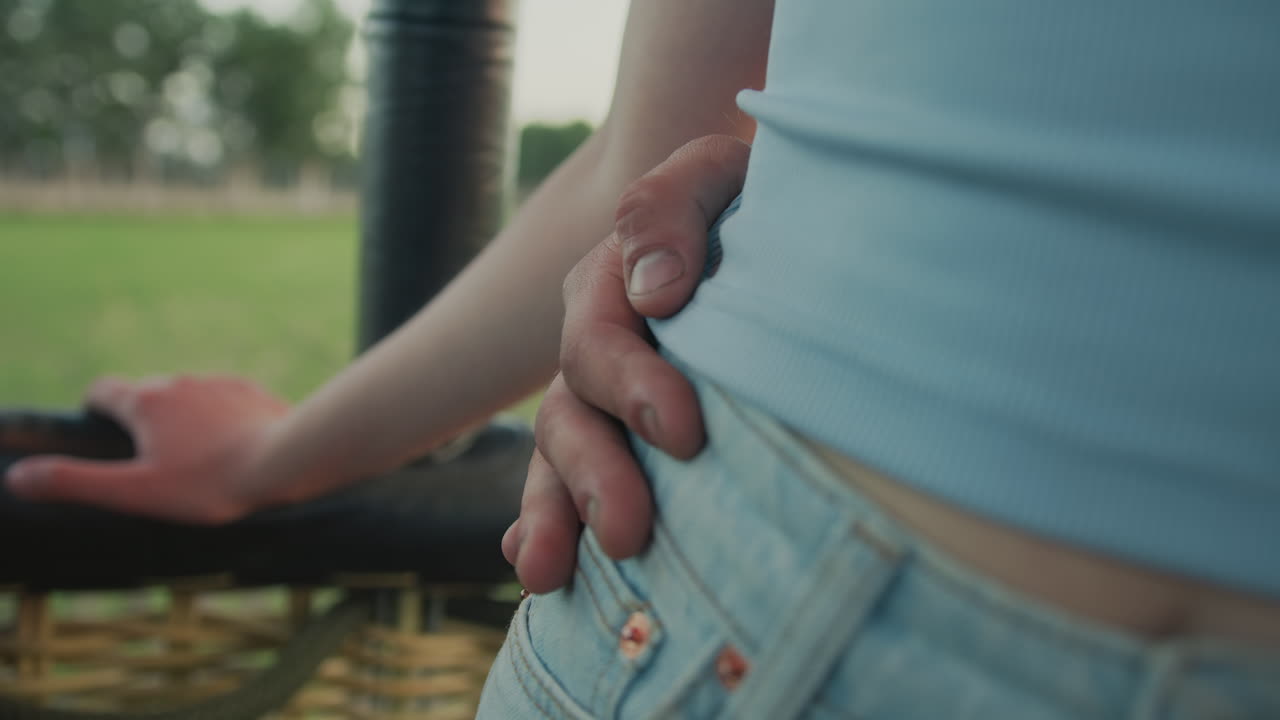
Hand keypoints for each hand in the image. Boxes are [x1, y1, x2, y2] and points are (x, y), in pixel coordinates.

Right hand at [5, 374, 290, 523]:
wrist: (286, 460)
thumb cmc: (209, 482)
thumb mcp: (134, 491)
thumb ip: (75, 483)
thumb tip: (17, 477)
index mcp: (145, 401)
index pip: (101, 391)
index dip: (93, 411)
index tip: (99, 435)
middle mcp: (180, 381)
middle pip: (146, 395)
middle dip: (141, 422)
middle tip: (149, 463)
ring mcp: (220, 384)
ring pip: (189, 398)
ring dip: (184, 421)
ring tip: (196, 463)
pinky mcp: (255, 393)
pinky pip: (227, 403)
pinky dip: (222, 422)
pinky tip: (234, 451)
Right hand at [505, 135, 750, 591]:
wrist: (776, 218)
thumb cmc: (748, 194)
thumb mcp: (715, 173)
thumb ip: (670, 209)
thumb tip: (653, 293)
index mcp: (609, 284)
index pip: (600, 340)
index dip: (632, 388)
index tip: (685, 432)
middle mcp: (596, 347)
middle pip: (570, 413)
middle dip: (593, 474)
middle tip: (628, 533)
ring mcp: (605, 399)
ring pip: (561, 457)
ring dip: (555, 515)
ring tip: (549, 574)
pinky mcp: (626, 438)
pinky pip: (571, 482)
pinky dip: (551, 522)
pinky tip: (546, 568)